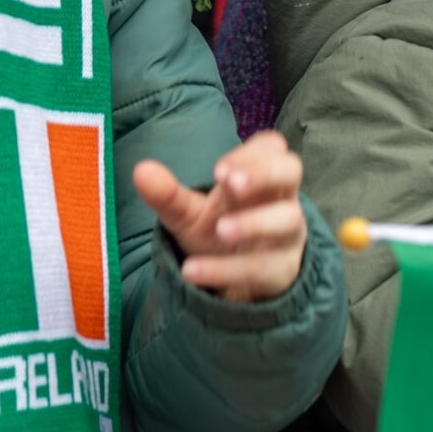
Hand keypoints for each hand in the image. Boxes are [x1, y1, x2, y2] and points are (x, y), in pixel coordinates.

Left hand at [133, 129, 307, 302]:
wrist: (237, 283)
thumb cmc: (218, 232)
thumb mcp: (189, 214)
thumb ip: (167, 194)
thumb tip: (141, 169)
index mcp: (259, 177)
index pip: (270, 147)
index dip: (250, 154)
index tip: (218, 170)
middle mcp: (280, 199)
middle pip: (291, 170)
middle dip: (265, 173)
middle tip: (231, 183)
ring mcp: (286, 234)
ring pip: (288, 219)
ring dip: (254, 222)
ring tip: (221, 229)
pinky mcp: (282, 270)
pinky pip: (263, 267)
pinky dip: (226, 269)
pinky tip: (193, 271)